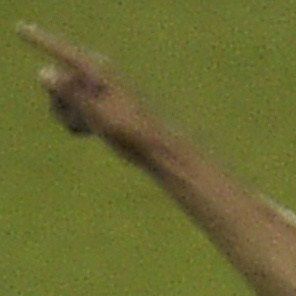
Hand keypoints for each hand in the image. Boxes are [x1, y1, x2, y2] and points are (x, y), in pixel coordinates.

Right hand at [18, 25, 162, 156]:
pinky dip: (78, 121)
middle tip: (82, 120)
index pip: (61, 51)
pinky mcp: (99, 104)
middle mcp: (95, 75)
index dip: (39, 40)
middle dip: (61, 103)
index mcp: (97, 70)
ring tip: (88, 128)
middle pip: (59, 82)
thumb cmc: (130, 132)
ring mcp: (96, 89)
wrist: (156, 149)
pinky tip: (90, 130)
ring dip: (69, 115)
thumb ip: (69, 93)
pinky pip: (75, 109)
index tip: (21, 28)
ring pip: (65, 98)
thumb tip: (43, 72)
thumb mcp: (96, 114)